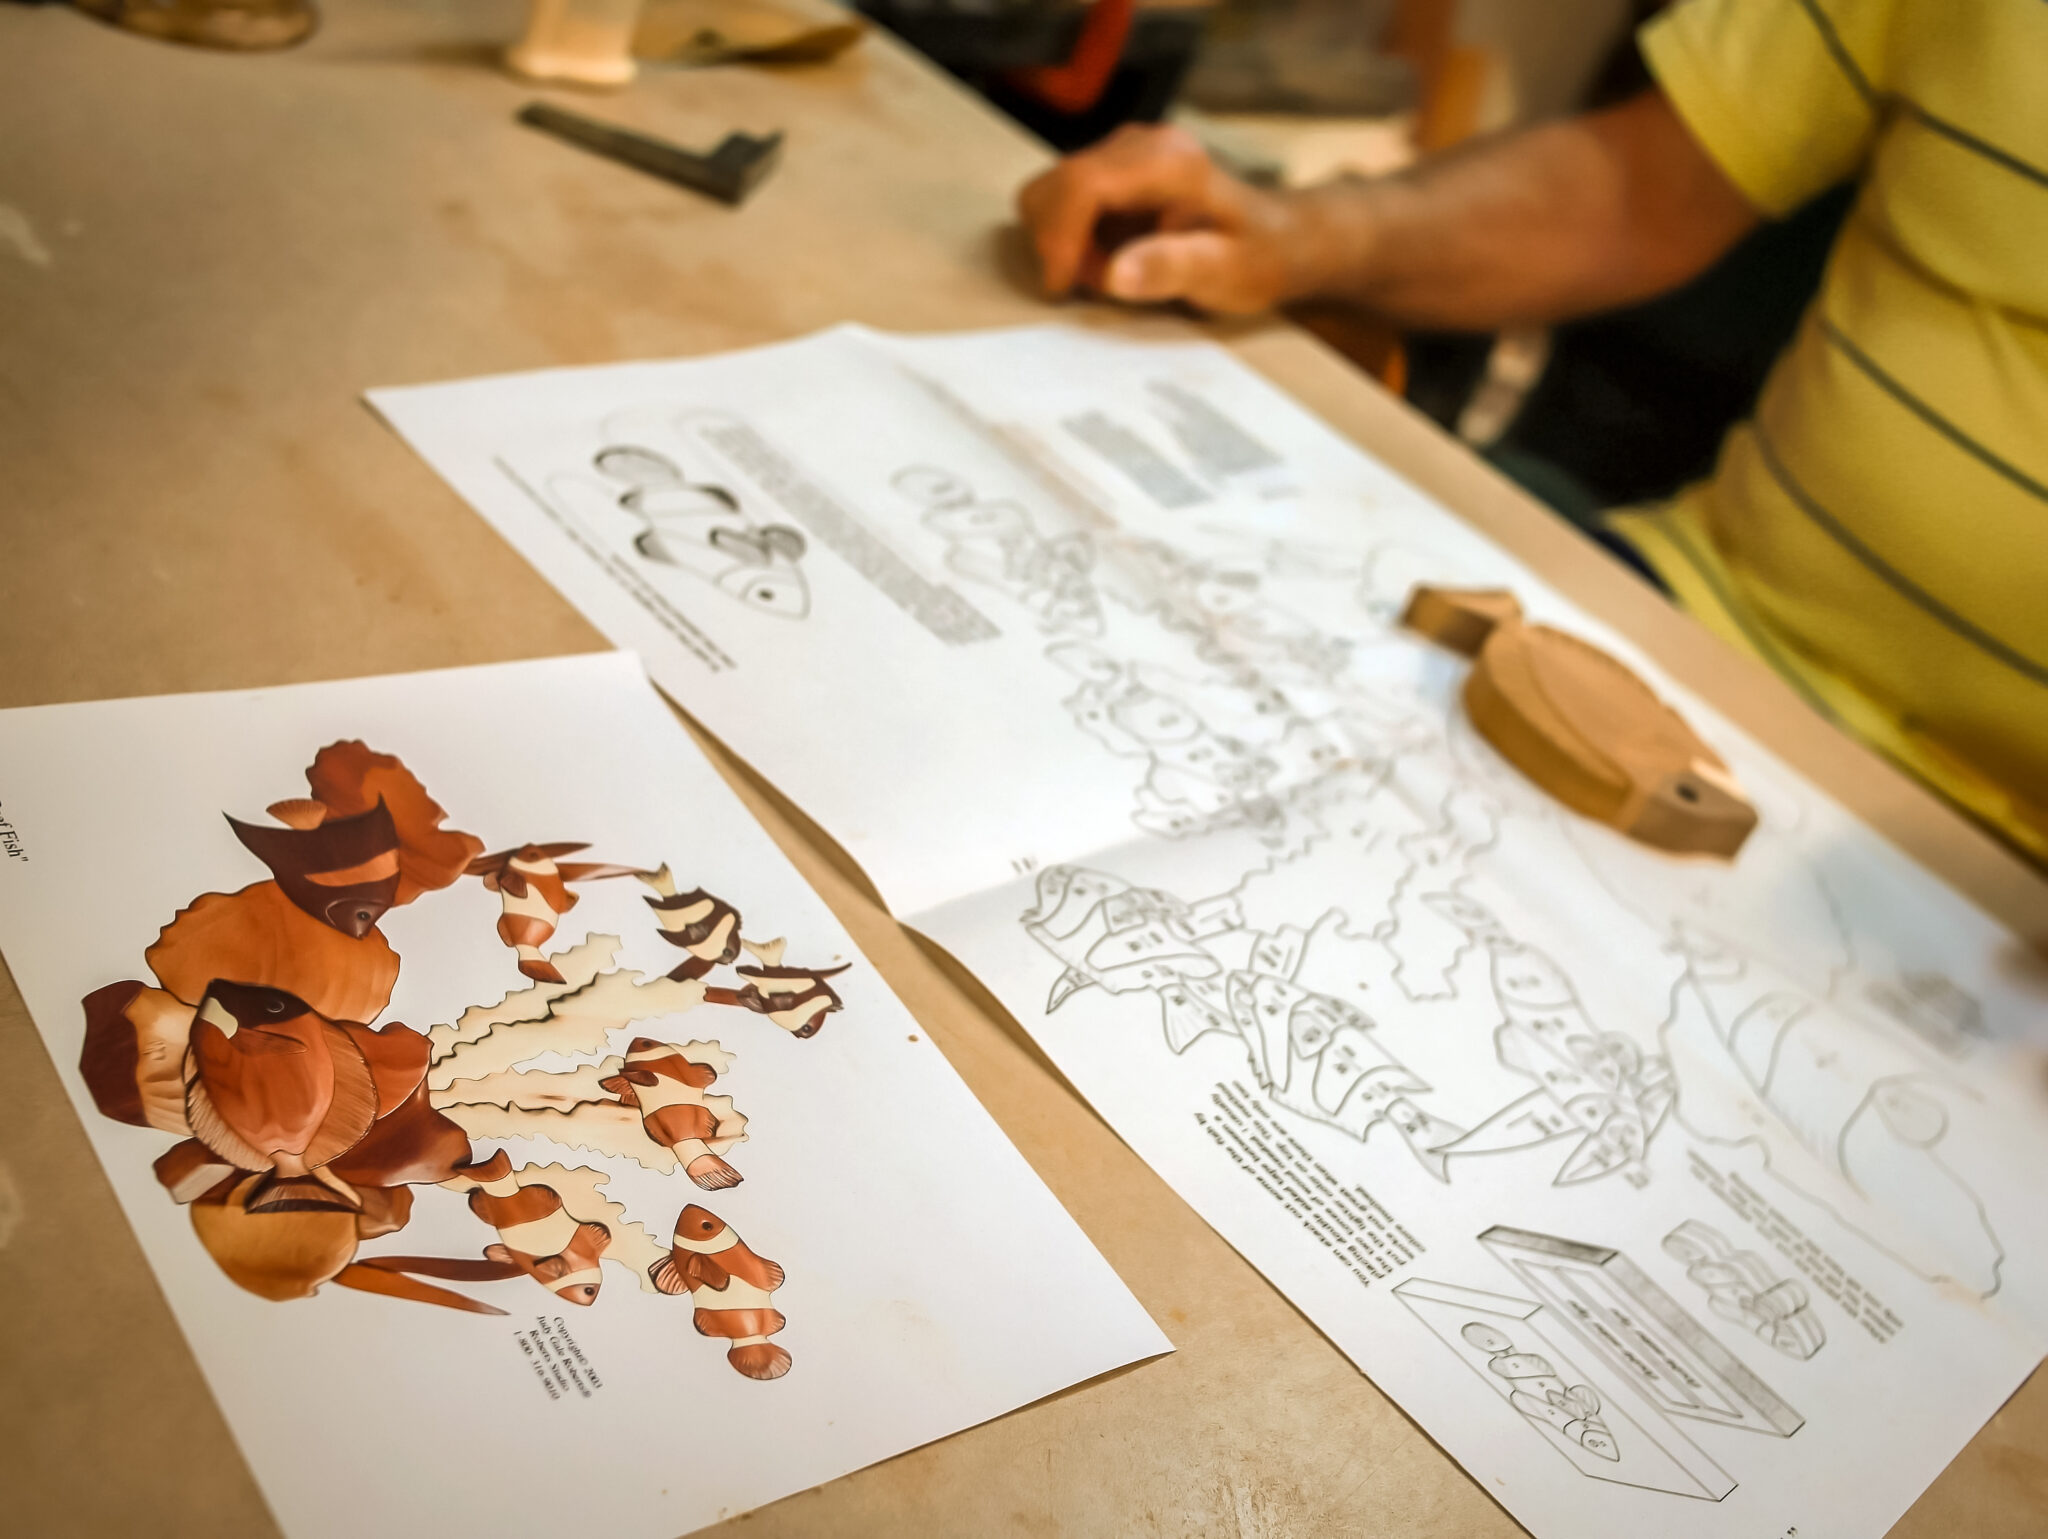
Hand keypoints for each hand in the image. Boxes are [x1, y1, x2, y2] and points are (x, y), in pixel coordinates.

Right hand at [1016, 124, 1317, 314]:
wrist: (1279, 238)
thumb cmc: (1259, 258)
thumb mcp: (1225, 273)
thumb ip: (1172, 269)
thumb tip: (1115, 273)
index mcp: (1167, 161)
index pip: (1082, 185)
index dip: (1058, 239)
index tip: (1063, 287)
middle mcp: (1139, 144)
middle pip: (1055, 185)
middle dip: (1057, 244)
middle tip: (1094, 285)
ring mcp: (1124, 152)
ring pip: (1051, 192)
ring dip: (1062, 242)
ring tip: (1105, 273)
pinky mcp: (1115, 169)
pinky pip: (1065, 201)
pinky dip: (1070, 238)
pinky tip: (1108, 259)